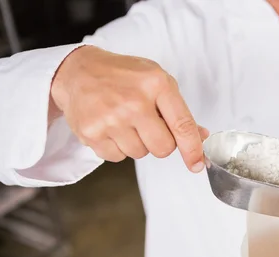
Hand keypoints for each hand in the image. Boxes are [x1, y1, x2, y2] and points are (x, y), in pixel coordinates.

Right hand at [50, 45, 208, 171]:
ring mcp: (111, 118)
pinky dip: (117, 147)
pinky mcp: (92, 133)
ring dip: (137, 144)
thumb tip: (201, 137)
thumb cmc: (123, 76)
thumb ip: (179, 111)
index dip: (193, 150)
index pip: (182, 126)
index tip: (197, 164)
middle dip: (160, 143)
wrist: (78, 71)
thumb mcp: (156, 82)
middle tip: (148, 126)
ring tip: (125, 121)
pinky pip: (117, 157)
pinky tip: (111, 127)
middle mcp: (134, 102)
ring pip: (140, 154)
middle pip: (163, 148)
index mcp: (156, 84)